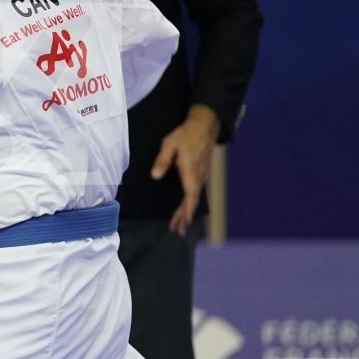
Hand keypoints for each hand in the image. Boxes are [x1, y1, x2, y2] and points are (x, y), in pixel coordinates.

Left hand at [150, 106, 219, 234]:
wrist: (203, 127)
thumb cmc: (184, 135)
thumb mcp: (169, 144)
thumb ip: (162, 160)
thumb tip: (155, 176)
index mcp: (190, 171)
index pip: (190, 195)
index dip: (186, 210)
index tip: (182, 222)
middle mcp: (198, 177)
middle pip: (193, 201)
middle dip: (185, 217)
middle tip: (178, 231)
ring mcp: (201, 176)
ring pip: (195, 198)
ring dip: (187, 212)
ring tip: (179, 226)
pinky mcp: (201, 174)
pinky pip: (196, 193)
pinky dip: (190, 204)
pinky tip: (185, 209)